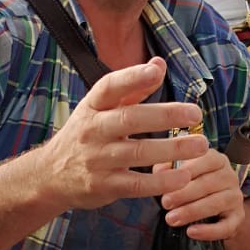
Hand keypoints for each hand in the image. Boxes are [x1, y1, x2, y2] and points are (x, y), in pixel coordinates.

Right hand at [38, 56, 208, 210]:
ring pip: (137, 152)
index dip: (132, 77)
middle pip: (129, 119)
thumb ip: (132, 89)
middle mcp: (92, 130)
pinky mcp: (103, 185)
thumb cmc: (84, 136)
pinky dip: (160, 181)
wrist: (50, 175)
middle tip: (195, 113)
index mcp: (92, 106)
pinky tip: (183, 178)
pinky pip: (135, 184)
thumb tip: (159, 63)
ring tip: (200, 146)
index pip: (110, 86)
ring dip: (171, 149)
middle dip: (164, 115)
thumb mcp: (100, 109)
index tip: (156, 70)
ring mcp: (96, 159)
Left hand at [158, 147, 244, 241]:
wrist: (211, 208)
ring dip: (192, 211)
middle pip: (208, 183)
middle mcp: (229, 176)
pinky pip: (226, 226)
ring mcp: (235, 197)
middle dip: (184, 194)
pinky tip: (191, 232)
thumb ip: (168, 168)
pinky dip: (208, 231)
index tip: (168, 180)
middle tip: (165, 203)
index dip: (186, 170)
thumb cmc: (190, 184)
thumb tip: (158, 172)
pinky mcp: (238, 218)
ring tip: (171, 219)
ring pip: (216, 204)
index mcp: (216, 160)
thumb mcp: (179, 171)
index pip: (206, 159)